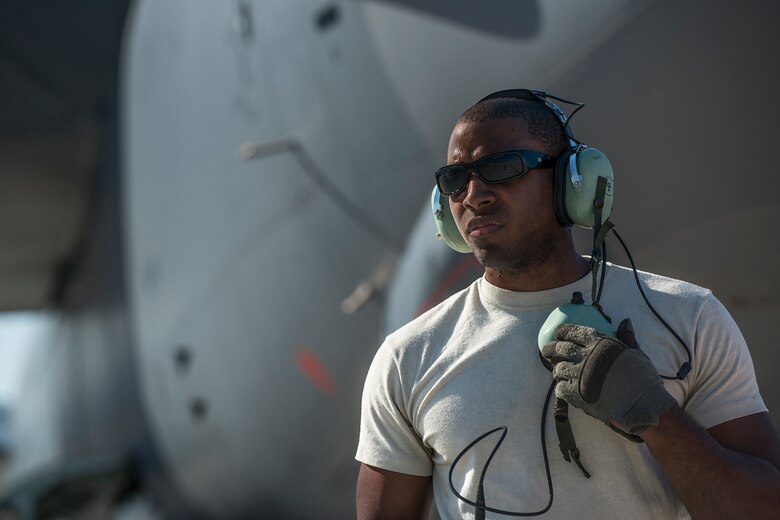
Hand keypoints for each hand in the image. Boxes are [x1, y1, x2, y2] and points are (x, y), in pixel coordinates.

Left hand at [541, 319, 676, 434]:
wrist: (642, 404)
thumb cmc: (642, 377)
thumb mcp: (634, 352)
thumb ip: (626, 337)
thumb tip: (625, 321)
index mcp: (599, 343)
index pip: (573, 332)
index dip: (563, 332)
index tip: (558, 334)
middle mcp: (585, 356)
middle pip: (560, 349)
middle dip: (550, 349)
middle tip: (545, 350)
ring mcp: (578, 375)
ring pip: (558, 369)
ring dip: (557, 369)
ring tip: (558, 371)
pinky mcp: (576, 394)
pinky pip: (560, 388)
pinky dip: (561, 387)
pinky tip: (564, 388)